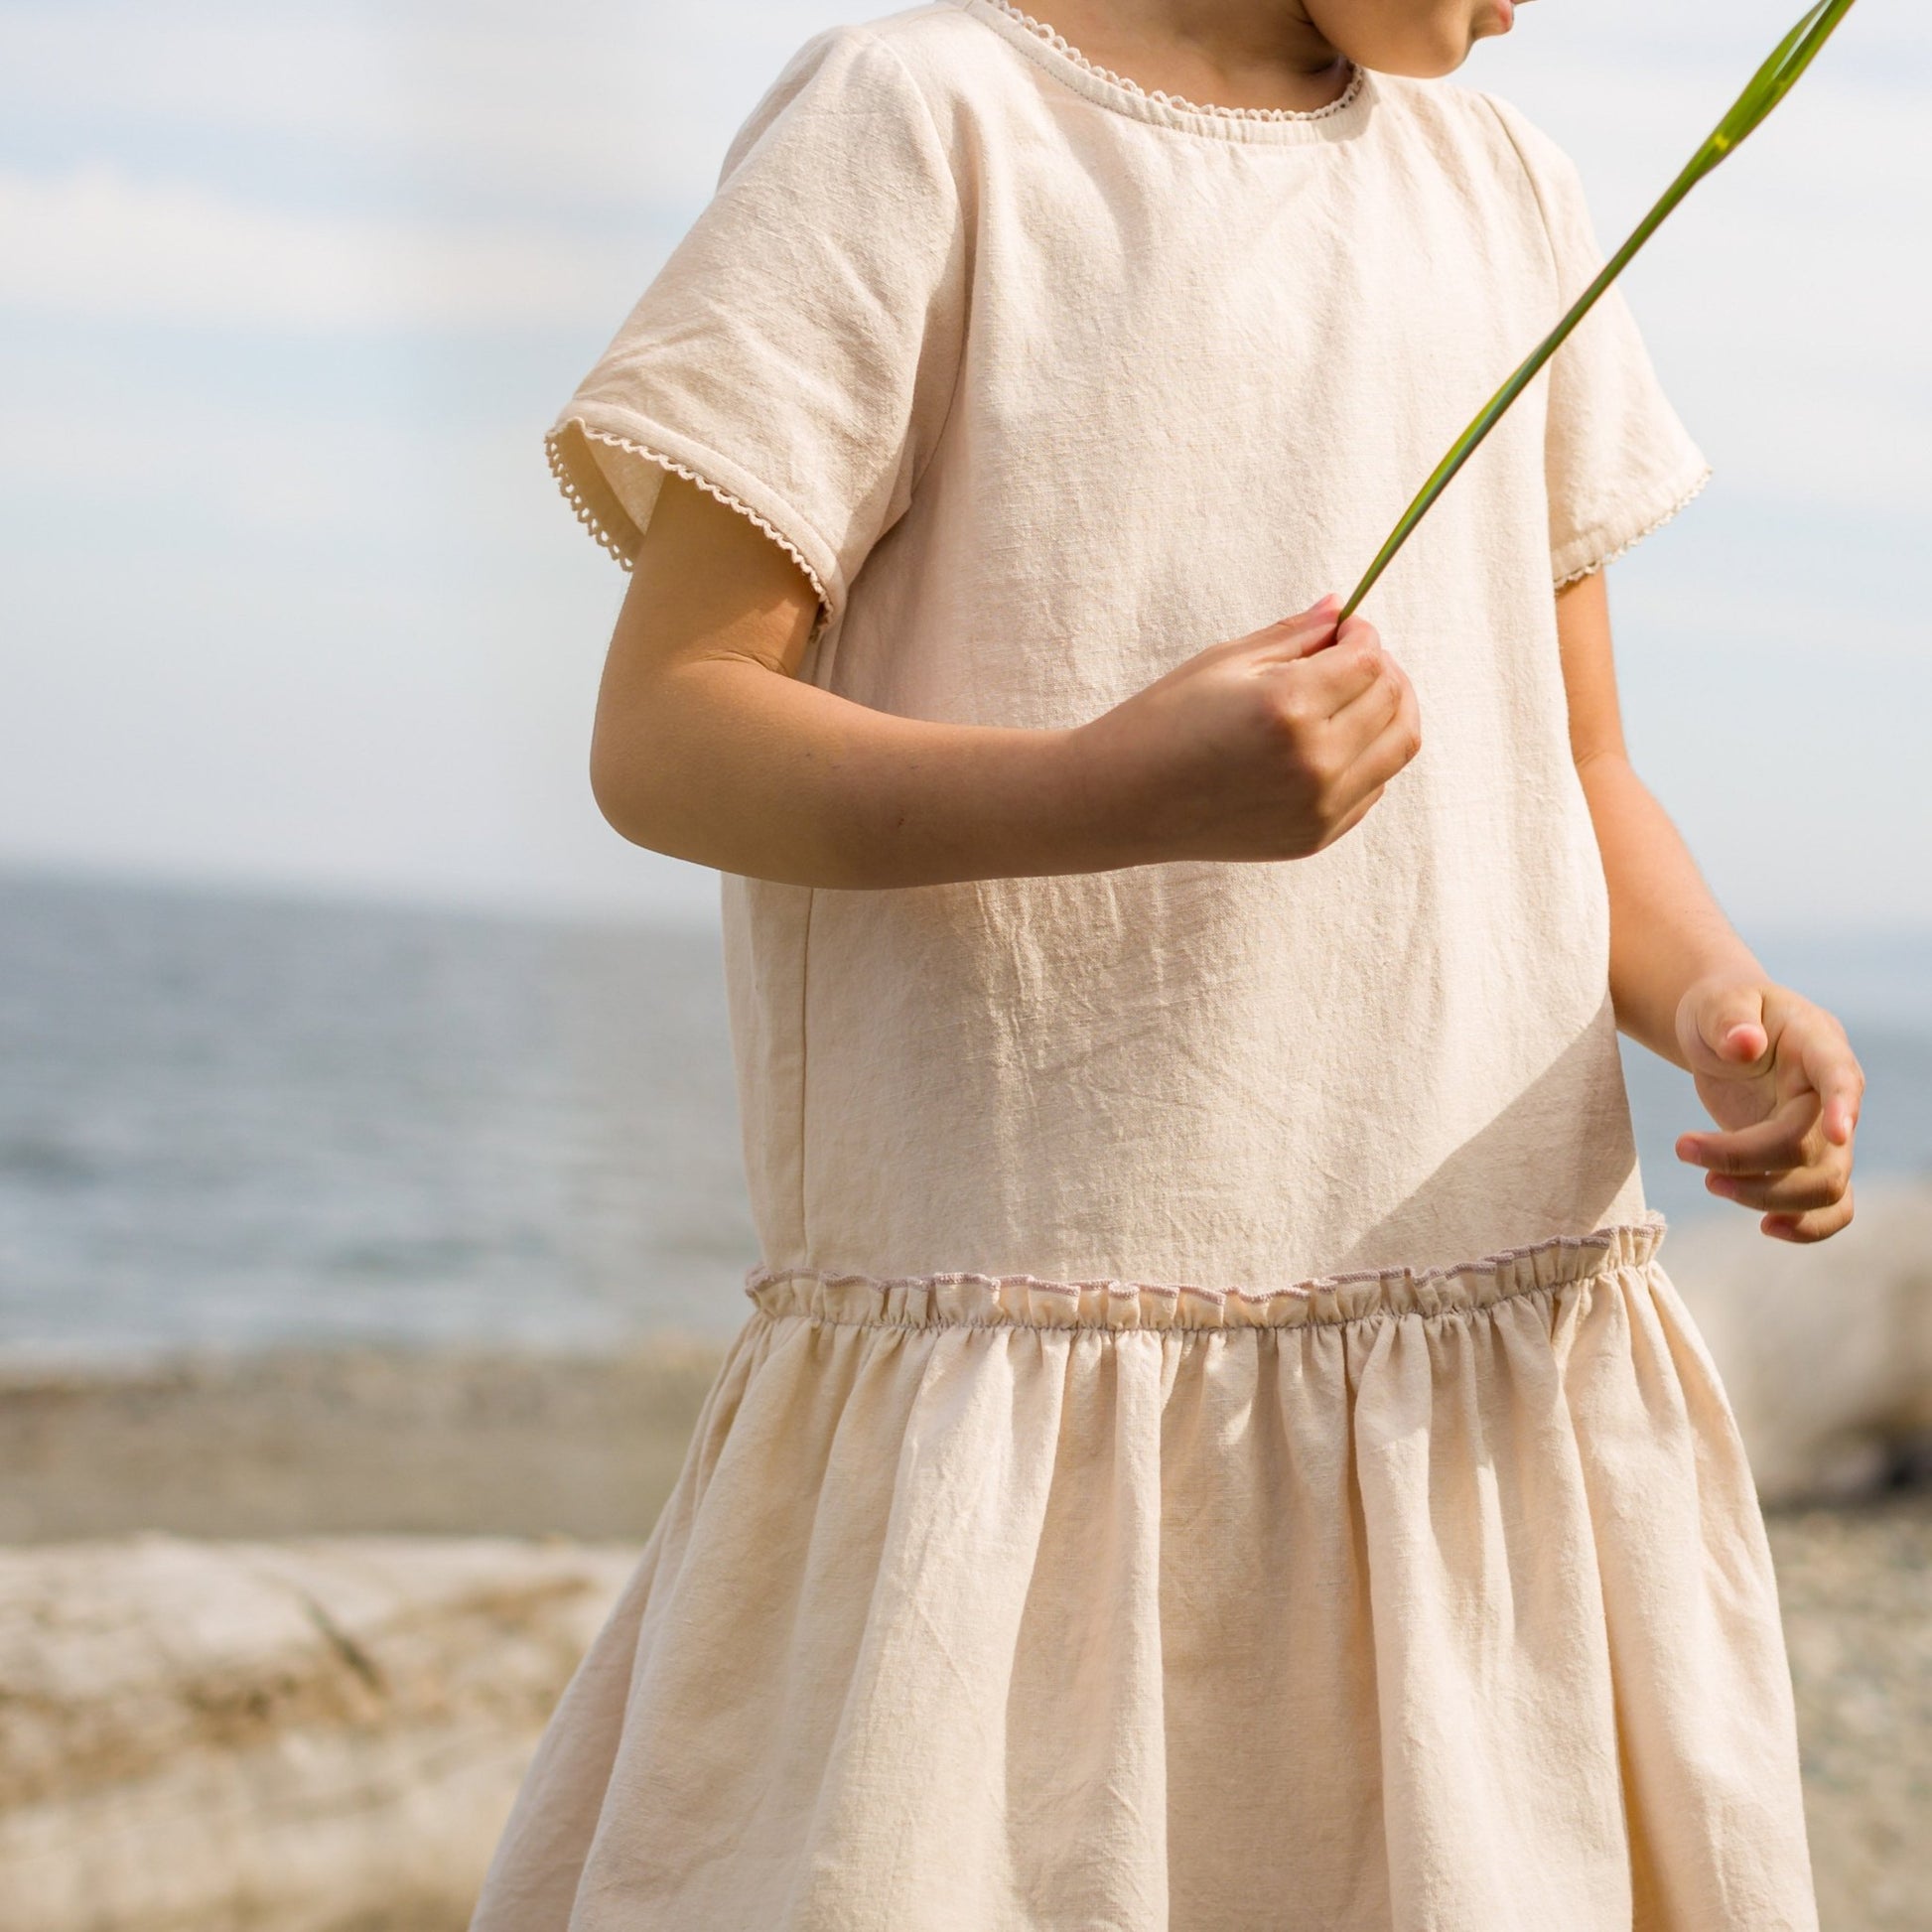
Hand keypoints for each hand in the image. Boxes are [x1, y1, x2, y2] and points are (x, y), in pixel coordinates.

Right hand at [1070, 594, 1422, 864]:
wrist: (1123, 801)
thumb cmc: (1164, 723)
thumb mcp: (1223, 662)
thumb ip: (1293, 635)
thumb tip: (1340, 609)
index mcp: (1288, 708)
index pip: (1369, 659)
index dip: (1362, 634)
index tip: (1343, 629)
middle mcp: (1313, 761)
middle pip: (1393, 700)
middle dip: (1381, 668)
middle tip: (1350, 658)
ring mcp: (1318, 806)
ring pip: (1399, 746)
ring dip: (1388, 711)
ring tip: (1353, 697)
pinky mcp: (1315, 836)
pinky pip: (1373, 787)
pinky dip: (1368, 756)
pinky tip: (1331, 741)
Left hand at [1672, 977, 1863, 1241]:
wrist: (1725, 1027)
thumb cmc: (1723, 1009)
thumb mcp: (1717, 1000)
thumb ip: (1730, 1017)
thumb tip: (1745, 1043)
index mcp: (1818, 1045)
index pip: (1841, 1077)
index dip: (1844, 1106)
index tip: (1838, 1133)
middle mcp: (1830, 1094)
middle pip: (1814, 1147)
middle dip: (1748, 1160)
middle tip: (1683, 1148)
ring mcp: (1824, 1131)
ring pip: (1823, 1185)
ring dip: (1766, 1195)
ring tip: (1707, 1181)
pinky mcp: (1806, 1158)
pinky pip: (1829, 1205)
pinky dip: (1808, 1226)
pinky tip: (1767, 1228)